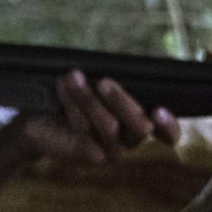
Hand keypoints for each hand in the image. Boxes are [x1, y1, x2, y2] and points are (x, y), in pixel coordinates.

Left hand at [18, 70, 176, 165]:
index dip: (170, 127)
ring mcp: (108, 150)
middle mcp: (129, 141)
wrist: (42, 115)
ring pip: (108, 127)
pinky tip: (63, 86)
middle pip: (140, 129)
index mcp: (141, 122)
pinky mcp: (85, 153)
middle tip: (104, 82)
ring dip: (88, 98)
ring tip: (73, 76)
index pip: (169, 135)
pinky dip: (72, 104)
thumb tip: (169, 58)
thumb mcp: (108, 79)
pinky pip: (83, 130)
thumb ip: (137, 72)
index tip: (159, 110)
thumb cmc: (83, 92)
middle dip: (122, 102)